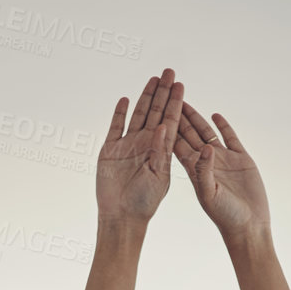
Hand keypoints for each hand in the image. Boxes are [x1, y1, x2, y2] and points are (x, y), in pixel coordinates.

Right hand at [96, 68, 183, 223]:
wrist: (121, 217)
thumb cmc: (144, 203)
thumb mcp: (160, 177)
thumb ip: (162, 152)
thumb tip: (165, 125)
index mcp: (161, 151)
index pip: (170, 121)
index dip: (175, 103)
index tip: (180, 85)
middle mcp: (146, 145)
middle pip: (156, 113)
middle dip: (162, 92)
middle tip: (169, 72)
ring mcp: (128, 145)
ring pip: (138, 115)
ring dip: (145, 97)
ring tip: (153, 79)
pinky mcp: (110, 150)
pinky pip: (116, 126)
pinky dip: (120, 113)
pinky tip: (126, 99)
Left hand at [173, 100, 270, 237]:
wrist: (249, 225)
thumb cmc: (226, 216)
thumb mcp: (210, 195)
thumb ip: (205, 171)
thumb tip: (205, 147)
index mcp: (194, 171)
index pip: (177, 143)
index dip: (168, 126)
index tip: (158, 110)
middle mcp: (206, 162)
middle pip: (188, 133)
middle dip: (178, 115)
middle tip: (167, 98)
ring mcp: (223, 159)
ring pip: (206, 132)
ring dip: (196, 117)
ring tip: (185, 100)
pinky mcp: (240, 158)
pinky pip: (230, 137)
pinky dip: (223, 126)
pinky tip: (215, 115)